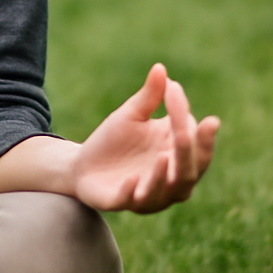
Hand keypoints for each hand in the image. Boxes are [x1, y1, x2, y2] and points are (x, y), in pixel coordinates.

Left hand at [72, 63, 219, 213]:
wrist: (81, 166)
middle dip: (190, 149)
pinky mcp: (122, 203)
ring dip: (165, 175)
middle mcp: (171, 180)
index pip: (192, 139)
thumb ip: (149, 97)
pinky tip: (133, 180)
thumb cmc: (114, 140)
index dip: (185, 116)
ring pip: (167, 190)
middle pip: (190, 168)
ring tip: (163, 155)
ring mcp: (149, 195)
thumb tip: (160, 68)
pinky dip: (134, 191)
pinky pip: (131, 200)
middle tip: (184, 125)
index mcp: (177, 156)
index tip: (173, 89)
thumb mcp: (131, 115)